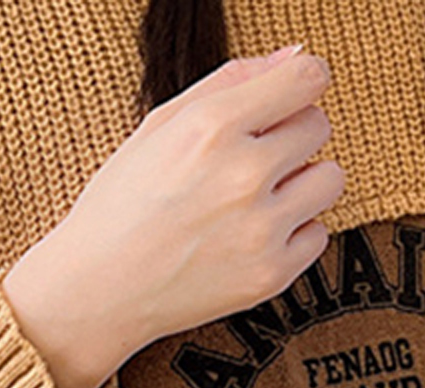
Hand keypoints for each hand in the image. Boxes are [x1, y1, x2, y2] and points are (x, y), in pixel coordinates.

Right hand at [4, 47, 345, 387]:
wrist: (95, 293)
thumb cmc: (119, 210)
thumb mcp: (157, 128)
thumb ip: (229, 82)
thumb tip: (293, 57)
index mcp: (212, 128)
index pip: (307, 78)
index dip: (297, 87)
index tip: (284, 103)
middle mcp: (243, 175)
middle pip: (318, 127)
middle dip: (289, 138)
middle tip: (249, 162)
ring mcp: (260, 229)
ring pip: (329, 180)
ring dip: (300, 185)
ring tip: (256, 201)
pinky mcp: (269, 275)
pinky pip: (317, 236)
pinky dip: (291, 236)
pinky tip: (250, 238)